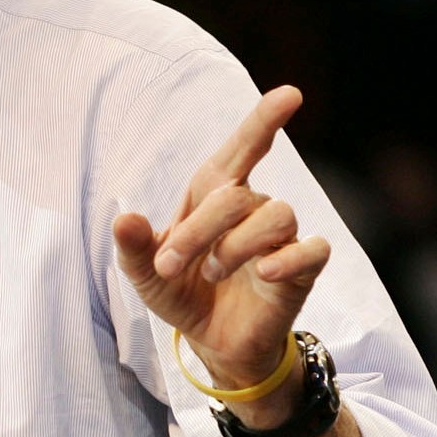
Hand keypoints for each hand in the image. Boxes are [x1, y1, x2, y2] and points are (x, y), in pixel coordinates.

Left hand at [113, 86, 330, 411]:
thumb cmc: (183, 292)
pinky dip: (290, 258)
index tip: (289, 95)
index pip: (243, 149)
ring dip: (236, 245)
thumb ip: (134, 246)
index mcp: (215, 195)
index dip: (264, 121)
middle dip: (199, 230)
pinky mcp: (302, 271)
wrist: (212, 341)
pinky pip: (313, 250)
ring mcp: (281, 239)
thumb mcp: (146, 274)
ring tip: (212, 272)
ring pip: (277, 215)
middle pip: (238, 196)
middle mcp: (253, 209)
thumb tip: (124, 218)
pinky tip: (265, 273)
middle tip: (170, 265)